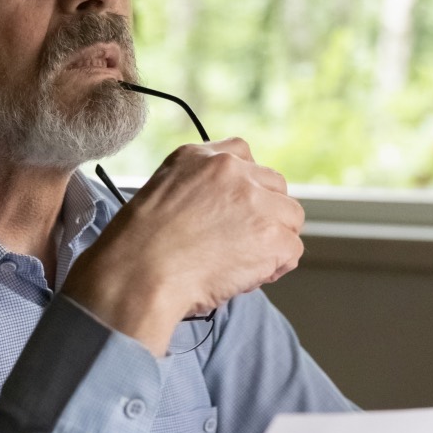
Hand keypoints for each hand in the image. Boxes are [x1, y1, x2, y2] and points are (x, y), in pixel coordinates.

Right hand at [65, 137, 303, 353]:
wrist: (140, 272)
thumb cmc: (140, 247)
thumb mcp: (162, 191)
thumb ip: (199, 187)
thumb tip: (224, 210)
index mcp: (202, 156)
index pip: (244, 157)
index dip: (245, 189)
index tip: (235, 211)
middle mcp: (233, 171)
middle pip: (276, 187)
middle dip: (265, 214)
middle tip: (239, 242)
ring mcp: (256, 202)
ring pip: (290, 218)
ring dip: (273, 240)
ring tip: (242, 262)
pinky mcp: (272, 236)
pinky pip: (292, 250)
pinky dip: (276, 267)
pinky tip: (247, 277)